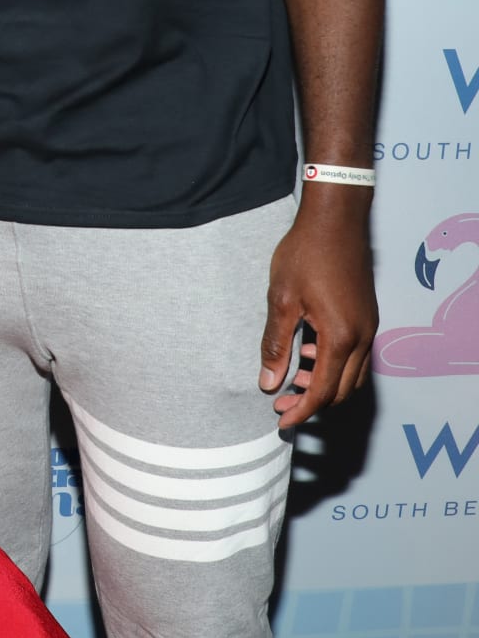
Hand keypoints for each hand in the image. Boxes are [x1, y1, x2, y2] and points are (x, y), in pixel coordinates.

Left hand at [258, 195, 376, 429]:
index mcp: (341, 337)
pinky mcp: (367, 314)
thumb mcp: (281, 299)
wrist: (336, 217)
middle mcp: (363, 337)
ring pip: (352, 374)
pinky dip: (334, 363)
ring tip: (293, 376)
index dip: (302, 410)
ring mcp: (369, 325)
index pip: (323, 391)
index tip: (282, 420)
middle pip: (342, 389)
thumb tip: (268, 382)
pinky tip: (309, 349)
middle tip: (282, 401)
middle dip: (313, 401)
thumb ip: (276, 344)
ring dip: (326, 382)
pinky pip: (356, 354)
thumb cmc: (307, 253)